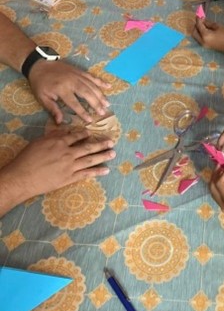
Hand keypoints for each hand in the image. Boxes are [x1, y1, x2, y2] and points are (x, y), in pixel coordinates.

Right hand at [0, 129, 115, 215]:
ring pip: (90, 159)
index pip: (76, 136)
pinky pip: (86, 174)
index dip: (84, 134)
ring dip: (103, 156)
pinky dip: (97, 172)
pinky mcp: (70, 178)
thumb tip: (63, 131)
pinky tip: (106, 170)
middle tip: (112, 141)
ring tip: (113, 153)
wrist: (23, 177)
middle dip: (101, 144)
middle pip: (88, 147)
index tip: (90, 133)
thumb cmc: (27, 158)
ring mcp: (70, 166)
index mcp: (60, 142)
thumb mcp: (39, 142)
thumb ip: (53, 136)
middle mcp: (68, 153)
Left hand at [28, 60, 110, 123]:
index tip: (90, 120)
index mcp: (62, 89)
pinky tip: (108, 86)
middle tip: (103, 112)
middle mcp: (72, 82)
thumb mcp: (42, 97)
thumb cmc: (40, 83)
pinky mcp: (80, 71)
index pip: (75, 103)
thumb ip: (52, 109)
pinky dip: (101, 82)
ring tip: (107, 103)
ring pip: (92, 85)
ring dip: (100, 95)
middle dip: (96, 103)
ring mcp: (77, 75)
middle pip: (87, 93)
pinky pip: (92, 76)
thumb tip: (60, 122)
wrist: (40, 64)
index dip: (83, 112)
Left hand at [192, 17, 223, 53]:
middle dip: (196, 25)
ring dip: (198, 29)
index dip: (198, 19)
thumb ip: (208, 23)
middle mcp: (202, 41)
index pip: (198, 25)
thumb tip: (203, 20)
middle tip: (202, 20)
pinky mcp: (206, 46)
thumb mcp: (218, 26)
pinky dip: (200, 33)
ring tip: (205, 24)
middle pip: (194, 32)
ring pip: (196, 36)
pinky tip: (206, 29)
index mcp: (205, 35)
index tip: (199, 14)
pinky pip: (199, 38)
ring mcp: (204, 45)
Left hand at [210, 166, 223, 231]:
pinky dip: (219, 187)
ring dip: (216, 181)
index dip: (223, 172)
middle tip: (220, 165)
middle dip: (215, 175)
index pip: (219, 182)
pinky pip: (218, 197)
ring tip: (221, 171)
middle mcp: (223, 206)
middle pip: (212, 188)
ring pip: (214, 193)